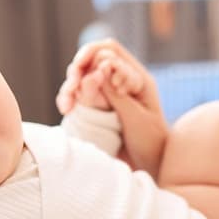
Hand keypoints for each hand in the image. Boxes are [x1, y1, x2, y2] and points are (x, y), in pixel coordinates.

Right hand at [56, 40, 169, 176]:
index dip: (94, 55)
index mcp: (136, 78)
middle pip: (91, 61)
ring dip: (69, 87)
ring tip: (66, 105)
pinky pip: (77, 97)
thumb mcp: (137, 120)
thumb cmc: (152, 146)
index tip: (90, 75)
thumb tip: (100, 69)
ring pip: (80, 79)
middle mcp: (119, 82)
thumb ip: (118, 96)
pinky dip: (69, 99)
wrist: (151, 168)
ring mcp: (106, 95)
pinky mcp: (96, 109)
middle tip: (71, 87)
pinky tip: (66, 108)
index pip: (110, 50)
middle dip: (76, 70)